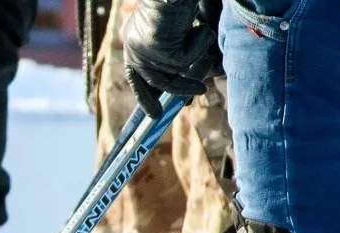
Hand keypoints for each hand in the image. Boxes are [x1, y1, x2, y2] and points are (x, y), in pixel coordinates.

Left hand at [122, 0, 220, 116]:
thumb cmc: (184, 2)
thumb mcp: (178, 32)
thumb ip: (177, 54)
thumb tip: (189, 86)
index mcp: (135, 40)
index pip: (136, 75)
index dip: (145, 95)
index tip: (154, 114)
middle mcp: (134, 46)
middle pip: (151, 81)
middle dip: (172, 92)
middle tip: (188, 100)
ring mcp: (142, 48)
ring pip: (173, 71)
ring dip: (193, 65)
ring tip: (205, 63)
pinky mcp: (153, 48)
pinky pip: (183, 61)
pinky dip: (198, 45)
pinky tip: (200, 27)